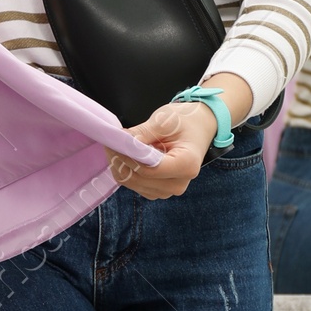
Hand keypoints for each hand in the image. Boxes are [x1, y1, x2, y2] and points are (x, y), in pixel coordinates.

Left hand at [107, 71, 253, 197]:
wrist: (200, 127)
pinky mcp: (159, 190)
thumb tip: (121, 141)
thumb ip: (143, 133)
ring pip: (134, 184)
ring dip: (121, 166)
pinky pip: (135, 185)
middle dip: (121, 160)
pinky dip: (126, 171)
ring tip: (116, 146)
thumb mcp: (165, 120)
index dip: (128, 157)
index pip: (149, 169)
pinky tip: (125, 156)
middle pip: (139, 179)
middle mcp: (179, 183)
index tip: (113, 143)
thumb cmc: (187, 121)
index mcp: (186, 165)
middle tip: (110, 142)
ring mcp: (169, 190)